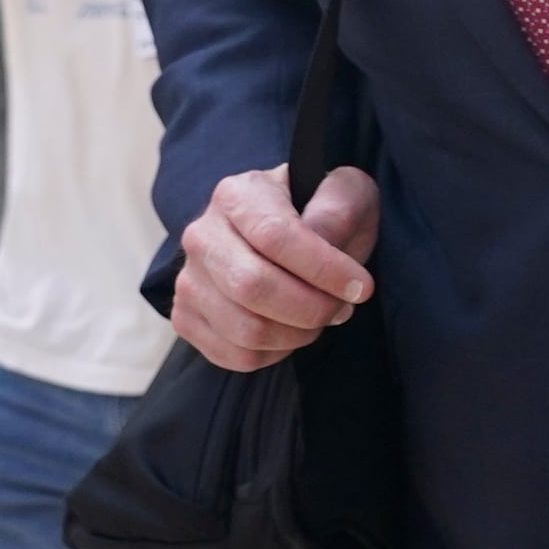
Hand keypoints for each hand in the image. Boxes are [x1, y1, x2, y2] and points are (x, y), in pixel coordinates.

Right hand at [170, 165, 379, 372]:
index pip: (275, 235)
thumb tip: (323, 239)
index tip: (361, 287)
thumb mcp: (344, 193)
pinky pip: (235, 355)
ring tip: (319, 317)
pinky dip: (275, 353)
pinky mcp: (187, 317)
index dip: (323, 269)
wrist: (284, 236)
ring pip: (245, 329)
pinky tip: (291, 330)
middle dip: (312, 307)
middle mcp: (202, 235)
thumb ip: (338, 207)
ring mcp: (189, 279)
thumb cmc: (319, 213)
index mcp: (238, 195)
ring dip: (298, 334)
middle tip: (343, 308)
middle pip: (252, 286)